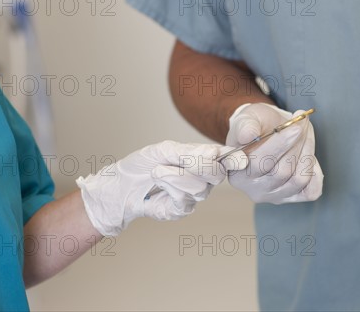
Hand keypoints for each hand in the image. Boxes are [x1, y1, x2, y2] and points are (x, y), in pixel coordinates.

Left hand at [77, 141, 244, 235]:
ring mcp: (194, 195)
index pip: (225, 159)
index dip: (234, 159)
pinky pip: (185, 199)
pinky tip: (159, 185)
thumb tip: (215, 152)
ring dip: (176, 177)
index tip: (238, 159)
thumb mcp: (166, 150)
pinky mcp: (183, 209)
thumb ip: (192, 152)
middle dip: (199, 166)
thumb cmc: (143, 164)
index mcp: (202, 159)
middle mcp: (203, 178)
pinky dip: (169, 188)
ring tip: (159, 172)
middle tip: (182, 160)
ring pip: (200, 187)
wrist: (122, 185)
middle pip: (218, 174)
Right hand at [225, 103, 322, 203]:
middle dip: (297, 143)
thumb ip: (245, 125)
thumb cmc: (255, 127)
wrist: (266, 133)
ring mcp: (273, 196)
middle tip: (302, 121)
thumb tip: (247, 135)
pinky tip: (309, 154)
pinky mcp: (291, 197)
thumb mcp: (247, 118)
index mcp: (237, 171)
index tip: (290, 130)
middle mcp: (253, 188)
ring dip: (308, 151)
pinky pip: (311, 191)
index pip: (257, 164)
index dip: (275, 147)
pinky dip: (316, 172)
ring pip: (299, 179)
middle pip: (282, 171)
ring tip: (306, 131)